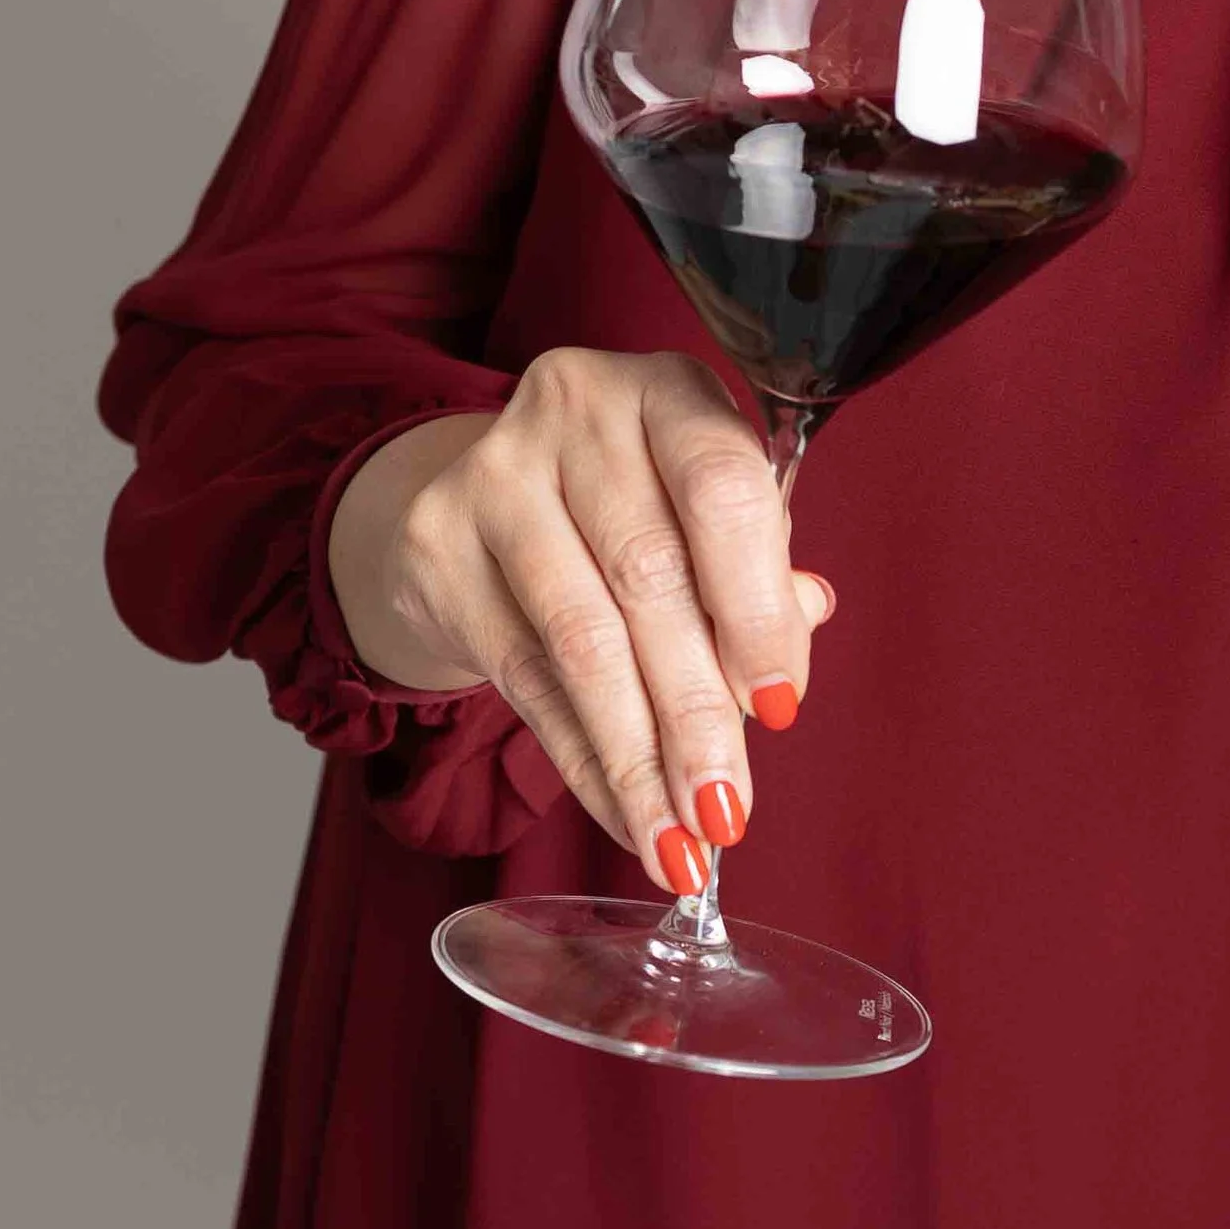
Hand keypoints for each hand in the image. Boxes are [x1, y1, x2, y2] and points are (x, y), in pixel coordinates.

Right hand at [325, 351, 833, 893]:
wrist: (482, 494)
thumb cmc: (629, 503)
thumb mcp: (701, 511)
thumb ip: (755, 570)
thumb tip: (793, 648)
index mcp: (667, 388)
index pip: (722, 487)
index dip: (755, 605)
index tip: (780, 706)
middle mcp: (577, 408)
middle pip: (648, 575)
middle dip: (696, 712)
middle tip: (728, 810)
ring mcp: (495, 469)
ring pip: (580, 638)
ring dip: (636, 759)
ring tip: (678, 841)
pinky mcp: (436, 541)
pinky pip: (523, 677)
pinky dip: (582, 762)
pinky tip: (623, 814)